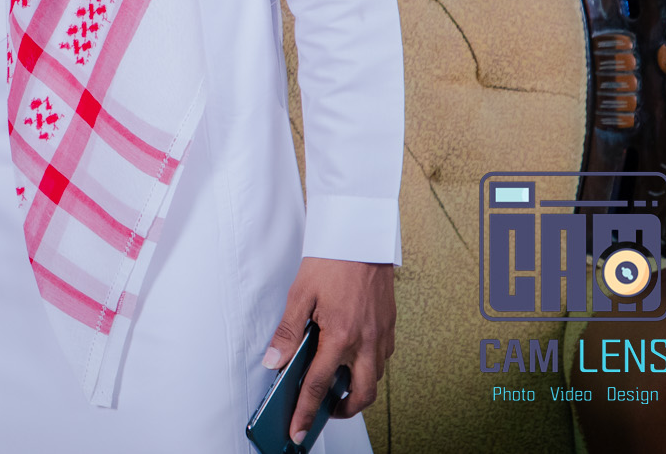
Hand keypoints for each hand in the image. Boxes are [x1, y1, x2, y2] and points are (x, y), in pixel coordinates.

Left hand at [263, 257, 394, 441]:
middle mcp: (366, 341)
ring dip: (356, 390)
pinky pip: (382, 359)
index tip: (296, 430)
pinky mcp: (390, 326)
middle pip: (360, 395)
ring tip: (335, 387)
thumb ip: (288, 332)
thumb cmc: (331, 260)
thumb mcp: (301, 294)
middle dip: (341, 411)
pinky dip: (368, 368)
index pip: (319, 385)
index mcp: (341, 335)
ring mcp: (382, 335)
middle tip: (322, 411)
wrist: (362, 235)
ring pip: (374, 379)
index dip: (305, 411)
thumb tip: (274, 361)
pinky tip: (351, 359)